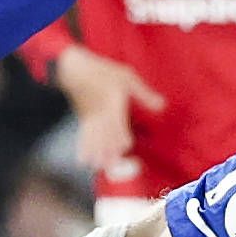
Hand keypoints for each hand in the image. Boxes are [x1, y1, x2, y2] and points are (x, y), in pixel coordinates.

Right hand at [51, 45, 167, 175]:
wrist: (73, 69)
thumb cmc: (102, 71)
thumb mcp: (126, 77)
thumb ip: (144, 94)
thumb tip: (162, 106)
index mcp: (113, 104)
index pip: (117, 125)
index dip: (121, 137)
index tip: (127, 145)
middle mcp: (101, 115)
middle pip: (105, 138)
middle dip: (109, 152)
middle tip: (115, 166)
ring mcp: (90, 119)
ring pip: (94, 141)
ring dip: (97, 155)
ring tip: (100, 167)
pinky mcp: (82, 121)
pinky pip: (83, 139)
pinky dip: (84, 150)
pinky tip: (84, 161)